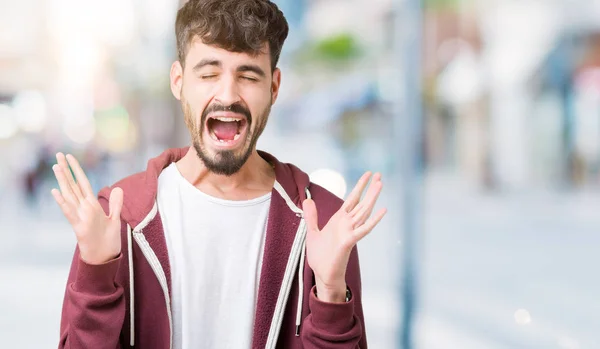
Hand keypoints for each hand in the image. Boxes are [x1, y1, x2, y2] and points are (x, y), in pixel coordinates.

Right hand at [51, 153, 122, 264]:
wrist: (105, 258)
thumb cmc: (108, 240)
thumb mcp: (115, 219)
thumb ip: (115, 204)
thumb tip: (117, 188)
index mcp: (92, 205)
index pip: (82, 183)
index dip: (77, 169)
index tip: (69, 157)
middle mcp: (84, 209)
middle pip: (73, 186)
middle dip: (66, 170)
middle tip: (58, 154)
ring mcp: (80, 217)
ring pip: (69, 196)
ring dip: (63, 181)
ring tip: (56, 167)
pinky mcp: (80, 227)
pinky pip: (70, 213)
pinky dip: (63, 203)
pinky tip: (56, 192)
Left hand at [303, 172, 386, 302]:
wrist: (323, 275)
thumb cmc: (320, 257)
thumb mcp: (312, 232)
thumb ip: (312, 216)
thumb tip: (308, 200)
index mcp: (339, 220)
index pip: (352, 200)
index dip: (359, 187)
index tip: (368, 175)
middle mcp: (347, 224)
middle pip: (361, 202)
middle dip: (369, 188)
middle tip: (380, 174)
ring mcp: (350, 232)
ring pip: (364, 212)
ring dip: (372, 198)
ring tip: (381, 185)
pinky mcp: (349, 242)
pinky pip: (363, 229)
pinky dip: (373, 220)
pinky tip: (383, 210)